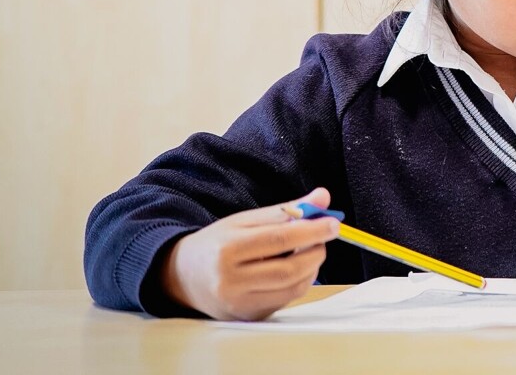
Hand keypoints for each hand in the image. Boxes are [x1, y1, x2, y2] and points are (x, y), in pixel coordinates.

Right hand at [160, 188, 338, 320]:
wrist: (182, 276)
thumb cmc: (217, 243)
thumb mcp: (245, 220)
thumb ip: (285, 211)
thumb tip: (323, 197)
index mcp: (227, 250)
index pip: (277, 240)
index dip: (311, 231)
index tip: (333, 224)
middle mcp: (230, 282)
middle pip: (288, 269)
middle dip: (315, 251)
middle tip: (324, 237)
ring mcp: (238, 304)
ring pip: (291, 288)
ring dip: (312, 268)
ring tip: (309, 251)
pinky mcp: (247, 317)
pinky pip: (285, 300)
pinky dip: (299, 282)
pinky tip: (296, 268)